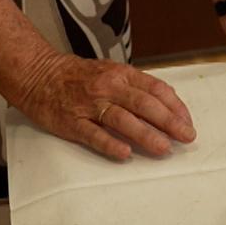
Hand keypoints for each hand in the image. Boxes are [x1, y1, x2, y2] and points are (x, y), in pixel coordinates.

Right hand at [11, 50, 195, 160]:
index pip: (156, 89)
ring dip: (146, 134)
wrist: (38, 73)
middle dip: (169, 122)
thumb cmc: (78, 75)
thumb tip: (166, 102)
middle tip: (186, 136)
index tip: (187, 121)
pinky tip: (125, 153)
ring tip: (164, 148)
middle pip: (145, 104)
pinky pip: (93, 134)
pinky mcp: (72, 122)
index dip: (175, 106)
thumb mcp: (111, 71)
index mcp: (121, 74)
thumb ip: (136, 86)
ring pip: (123, 120)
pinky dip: (110, 144)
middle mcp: (109, 87)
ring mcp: (90, 105)